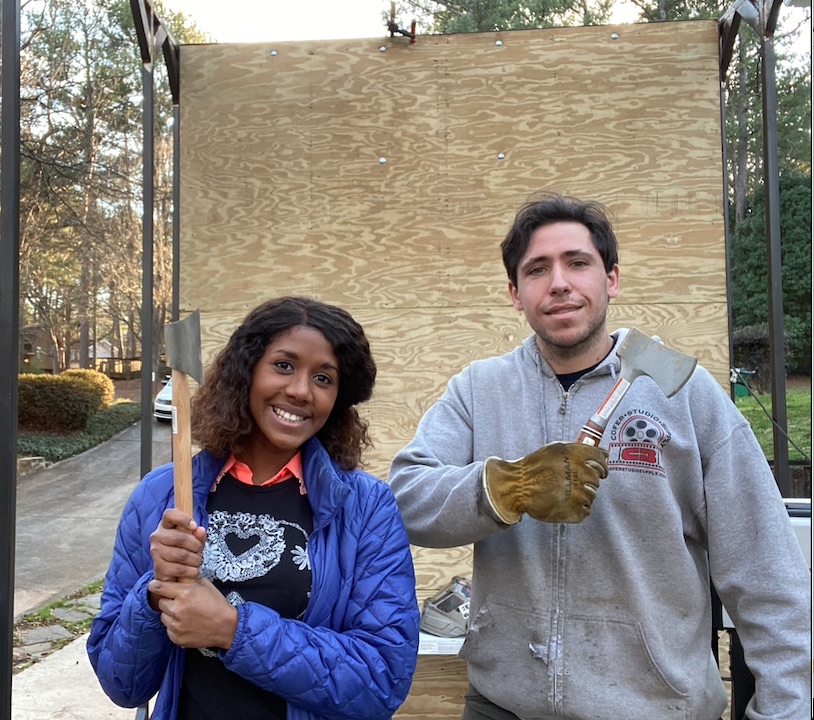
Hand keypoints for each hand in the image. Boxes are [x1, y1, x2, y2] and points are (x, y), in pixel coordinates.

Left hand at [148, 576, 237, 649]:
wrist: (226, 626)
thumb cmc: (217, 604)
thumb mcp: (206, 586)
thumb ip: (190, 581)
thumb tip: (179, 577)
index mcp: (184, 594)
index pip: (159, 587)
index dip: (156, 585)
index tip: (154, 585)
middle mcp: (177, 609)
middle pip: (161, 603)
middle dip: (169, 601)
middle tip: (181, 602)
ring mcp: (176, 625)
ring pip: (164, 617)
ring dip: (171, 614)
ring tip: (185, 614)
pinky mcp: (177, 638)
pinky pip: (169, 630)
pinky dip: (175, 627)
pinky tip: (187, 624)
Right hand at [150, 508, 206, 582]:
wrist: (174, 573)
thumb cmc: (184, 550)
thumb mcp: (194, 540)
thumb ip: (198, 534)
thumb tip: (200, 530)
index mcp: (165, 525)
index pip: (169, 514)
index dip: (183, 518)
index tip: (194, 526)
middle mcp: (157, 536)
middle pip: (180, 538)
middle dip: (196, 546)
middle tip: (200, 551)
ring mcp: (156, 552)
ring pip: (181, 555)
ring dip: (195, 560)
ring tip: (197, 562)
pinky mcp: (158, 568)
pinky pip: (179, 569)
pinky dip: (190, 571)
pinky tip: (193, 571)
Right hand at [482, 442, 607, 523]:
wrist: (517, 486)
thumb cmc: (534, 468)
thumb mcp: (556, 450)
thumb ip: (581, 449)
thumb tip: (605, 452)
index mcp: (575, 456)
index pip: (600, 459)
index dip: (602, 465)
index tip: (602, 471)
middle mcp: (579, 473)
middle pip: (596, 479)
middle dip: (588, 481)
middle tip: (574, 483)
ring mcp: (577, 494)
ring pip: (591, 495)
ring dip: (582, 495)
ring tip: (565, 494)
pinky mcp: (573, 511)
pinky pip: (585, 511)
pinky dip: (578, 509)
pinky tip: (565, 503)